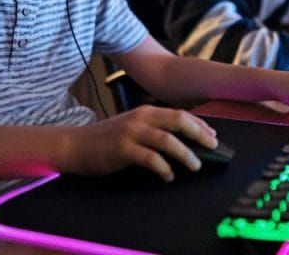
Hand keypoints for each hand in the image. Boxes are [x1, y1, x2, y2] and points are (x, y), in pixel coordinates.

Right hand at [65, 105, 217, 181]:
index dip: (199, 125)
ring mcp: (131, 133)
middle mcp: (141, 118)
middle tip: (213, 147)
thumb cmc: (106, 139)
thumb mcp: (133, 127)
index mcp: (146, 112)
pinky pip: (150, 158)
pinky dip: (163, 168)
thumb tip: (183, 141)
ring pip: (167, 140)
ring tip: (195, 165)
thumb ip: (154, 130)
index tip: (213, 136)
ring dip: (185, 154)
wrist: (75, 145)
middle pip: (178, 121)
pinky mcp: (122, 149)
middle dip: (199, 134)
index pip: (180, 114)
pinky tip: (169, 176)